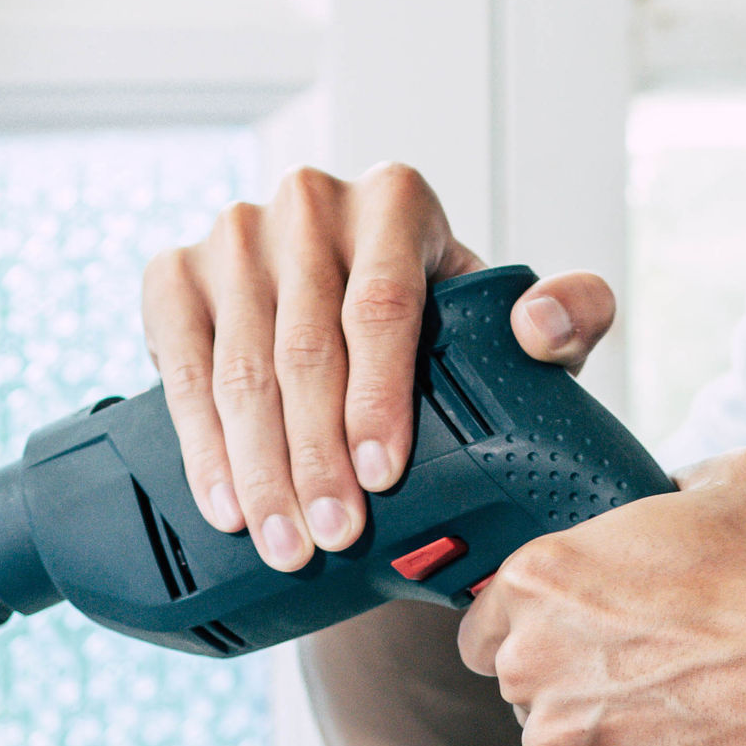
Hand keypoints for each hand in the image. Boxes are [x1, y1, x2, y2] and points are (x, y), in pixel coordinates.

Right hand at [143, 164, 615, 570]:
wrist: (349, 318)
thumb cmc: (443, 325)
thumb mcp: (511, 320)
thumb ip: (571, 317)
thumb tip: (540, 328)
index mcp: (395, 200)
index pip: (382, 303)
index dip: (378, 395)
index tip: (381, 477)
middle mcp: (308, 201)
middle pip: (305, 346)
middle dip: (316, 454)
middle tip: (332, 537)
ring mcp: (234, 234)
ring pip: (240, 368)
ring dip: (260, 468)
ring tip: (286, 544)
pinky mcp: (175, 272)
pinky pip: (179, 369)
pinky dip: (203, 447)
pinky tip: (227, 504)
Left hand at [458, 448, 745, 745]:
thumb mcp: (737, 483)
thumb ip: (678, 481)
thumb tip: (674, 491)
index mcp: (540, 581)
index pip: (487, 626)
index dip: (538, 631)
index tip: (584, 637)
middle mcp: (532, 667)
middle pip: (528, 690)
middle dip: (578, 685)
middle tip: (655, 675)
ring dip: (611, 742)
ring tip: (686, 722)